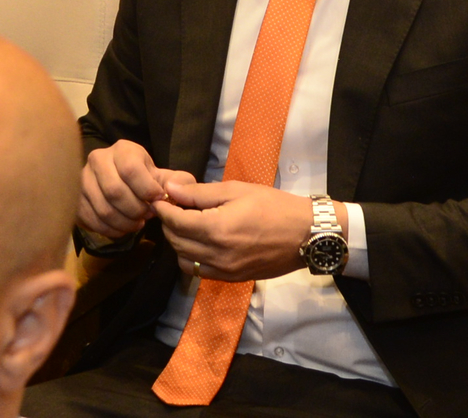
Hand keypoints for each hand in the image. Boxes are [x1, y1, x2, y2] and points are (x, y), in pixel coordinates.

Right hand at [78, 139, 194, 239]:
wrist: (122, 184)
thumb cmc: (146, 181)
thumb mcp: (165, 177)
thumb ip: (179, 182)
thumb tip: (174, 190)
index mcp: (122, 150)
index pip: (130, 169)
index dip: (146, 190)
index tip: (157, 200)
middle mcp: (98, 159)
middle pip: (115, 191)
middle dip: (135, 210)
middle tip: (146, 216)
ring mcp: (83, 179)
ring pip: (103, 208)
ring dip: (124, 223)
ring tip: (137, 223)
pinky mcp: (76, 199)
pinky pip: (92, 220)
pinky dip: (111, 230)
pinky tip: (123, 229)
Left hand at [155, 180, 316, 282]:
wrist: (306, 235)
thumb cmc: (274, 206)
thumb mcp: (236, 190)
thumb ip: (200, 193)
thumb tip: (170, 188)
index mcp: (217, 229)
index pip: (175, 221)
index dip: (164, 208)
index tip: (161, 198)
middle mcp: (217, 254)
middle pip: (176, 241)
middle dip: (169, 224)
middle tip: (174, 208)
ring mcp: (224, 270)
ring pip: (184, 260)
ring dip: (178, 242)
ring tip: (187, 225)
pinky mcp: (232, 279)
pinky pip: (200, 272)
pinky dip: (192, 258)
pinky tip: (200, 242)